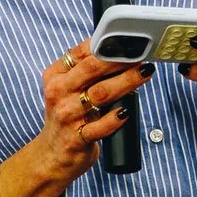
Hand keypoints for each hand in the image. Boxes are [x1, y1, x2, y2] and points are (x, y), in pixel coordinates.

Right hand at [30, 40, 153, 182]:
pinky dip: (114, 119)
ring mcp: (67, 116)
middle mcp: (58, 93)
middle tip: (141, 54)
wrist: (51, 155)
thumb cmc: (66, 117)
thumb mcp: (66, 89)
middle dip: (120, 59)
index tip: (129, 40)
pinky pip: (99, 127)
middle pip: (92, 69)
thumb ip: (85, 70)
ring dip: (126, 82)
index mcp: (55, 76)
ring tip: (145, 73)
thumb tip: (118, 49)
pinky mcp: (76, 138)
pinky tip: (126, 111)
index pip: (81, 52)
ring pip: (100, 94)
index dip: (107, 44)